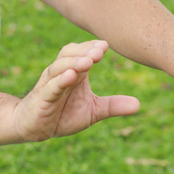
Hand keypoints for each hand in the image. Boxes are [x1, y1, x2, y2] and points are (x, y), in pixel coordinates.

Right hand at [13, 40, 139, 142]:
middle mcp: (61, 73)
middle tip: (100, 50)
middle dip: (85, 51)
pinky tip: (71, 77)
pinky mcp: (42, 98)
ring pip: (59, 67)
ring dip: (74, 63)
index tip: (106, 45)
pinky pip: (51, 86)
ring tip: (88, 61)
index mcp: (74, 72)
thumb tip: (139, 105)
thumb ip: (113, 106)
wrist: (34, 128)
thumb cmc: (62, 114)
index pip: (82, 53)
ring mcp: (50, 84)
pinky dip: (60, 80)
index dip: (92, 48)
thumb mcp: (92, 111)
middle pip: (70, 55)